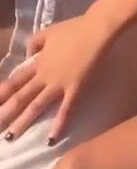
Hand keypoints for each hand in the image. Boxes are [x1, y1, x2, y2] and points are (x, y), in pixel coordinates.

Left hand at [0, 11, 114, 142]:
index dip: (1, 95)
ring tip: (10, 138)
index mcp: (37, 62)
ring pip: (36, 106)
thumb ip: (34, 43)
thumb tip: (27, 55)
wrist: (96, 29)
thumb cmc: (74, 29)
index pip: (14, 82)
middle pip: (20, 97)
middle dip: (5, 114)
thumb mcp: (48, 32)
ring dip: (22, 123)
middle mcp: (44, 76)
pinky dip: (58, 125)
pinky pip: (66, 110)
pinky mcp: (76, 88)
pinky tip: (51, 139)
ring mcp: (59, 84)